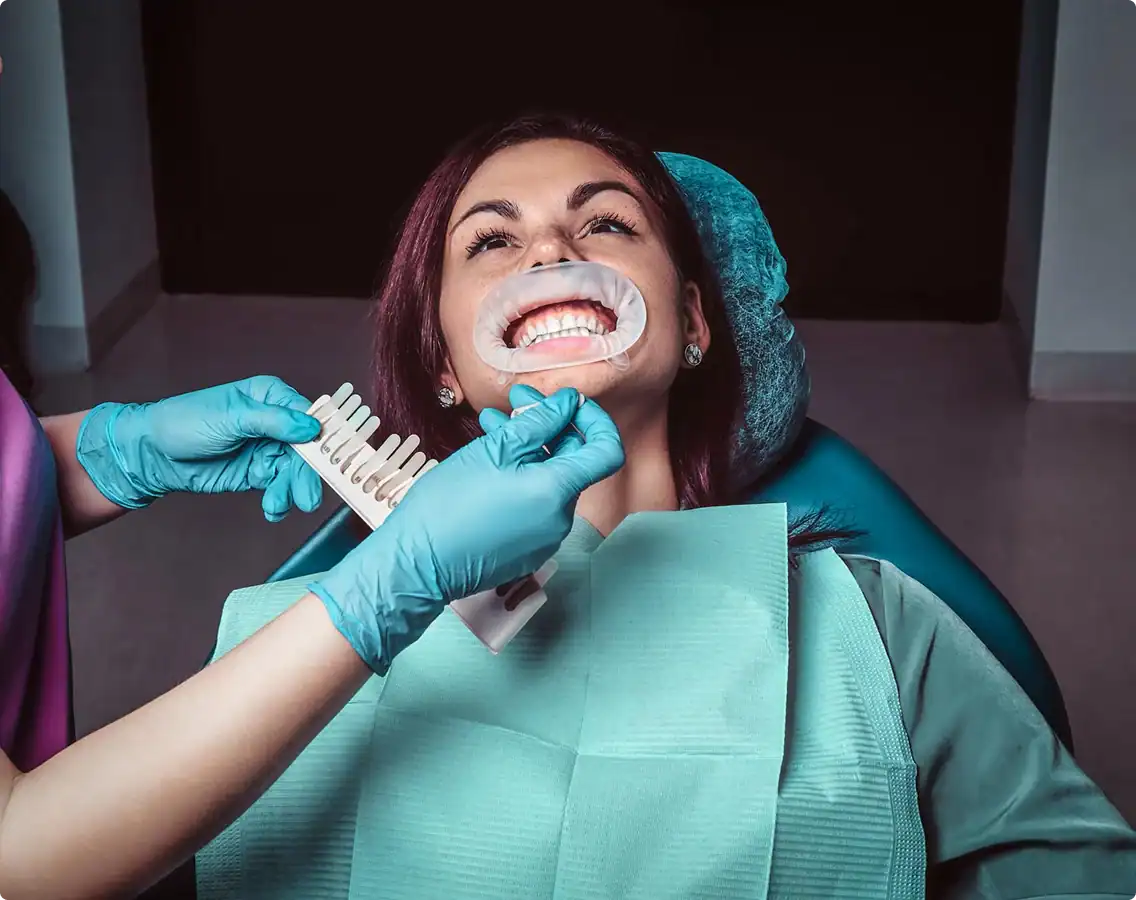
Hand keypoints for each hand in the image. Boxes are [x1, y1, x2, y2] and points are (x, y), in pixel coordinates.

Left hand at [75, 376, 322, 521]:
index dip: (321, 439)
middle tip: (305, 497)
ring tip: (278, 505)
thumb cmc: (184, 422)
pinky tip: (273, 509)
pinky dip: (279, 501)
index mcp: (271, 397)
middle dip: (306, 475)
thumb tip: (311, 427)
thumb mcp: (230, 416)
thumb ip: (273, 421)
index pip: (308, 417)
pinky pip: (279, 488)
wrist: (151, 455)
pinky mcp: (258, 474)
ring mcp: (267, 450)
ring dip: (290, 491)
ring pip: (295, 472)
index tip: (329, 461)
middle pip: (306, 450)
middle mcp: (275, 423)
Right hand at [310, 385, 623, 671]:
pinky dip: (521, 476)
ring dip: (528, 448)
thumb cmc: (449, 506)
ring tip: (493, 424)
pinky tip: (490, 459)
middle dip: (549, 426)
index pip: (607, 451)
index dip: (594, 421)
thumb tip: (570, 403)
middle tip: (517, 400)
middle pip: (573, 463)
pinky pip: (535, 504)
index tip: (568, 404)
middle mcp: (561, 519)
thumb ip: (539, 422)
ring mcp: (545, 538)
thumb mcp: (493, 450)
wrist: (417, 564)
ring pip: (549, 480)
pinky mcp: (526, 548)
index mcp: (557, 492)